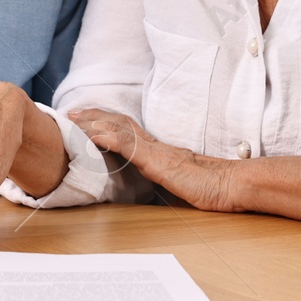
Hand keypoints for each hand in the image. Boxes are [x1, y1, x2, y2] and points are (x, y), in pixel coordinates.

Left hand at [70, 108, 238, 212]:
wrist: (230, 185)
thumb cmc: (210, 187)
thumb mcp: (179, 180)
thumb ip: (164, 176)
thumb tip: (150, 181)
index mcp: (159, 150)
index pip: (127, 129)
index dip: (105, 121)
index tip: (85, 119)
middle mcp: (154, 145)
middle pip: (118, 122)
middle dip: (93, 116)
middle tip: (70, 113)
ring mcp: (156, 151)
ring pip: (119, 130)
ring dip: (94, 123)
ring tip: (73, 120)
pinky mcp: (158, 161)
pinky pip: (130, 146)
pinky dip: (109, 139)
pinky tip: (93, 136)